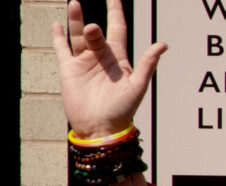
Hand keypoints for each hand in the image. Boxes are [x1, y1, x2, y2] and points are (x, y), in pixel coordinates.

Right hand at [52, 0, 166, 138]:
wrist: (100, 128)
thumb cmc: (122, 110)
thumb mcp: (138, 86)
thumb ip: (148, 64)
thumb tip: (163, 44)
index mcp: (119, 59)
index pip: (118, 29)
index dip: (116, 12)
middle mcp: (101, 57)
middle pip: (97, 33)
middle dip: (94, 28)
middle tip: (94, 29)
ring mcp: (84, 62)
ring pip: (78, 35)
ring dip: (76, 20)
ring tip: (74, 3)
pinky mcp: (69, 70)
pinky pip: (62, 48)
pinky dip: (58, 36)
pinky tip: (57, 24)